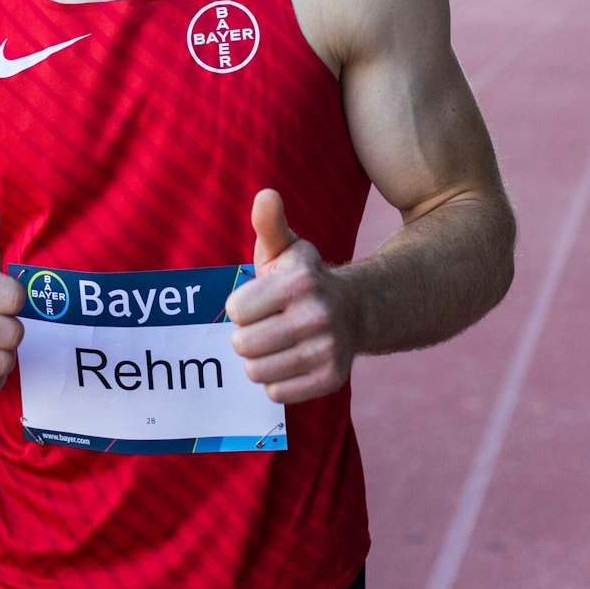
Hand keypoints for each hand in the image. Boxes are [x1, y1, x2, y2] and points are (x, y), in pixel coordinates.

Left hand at [225, 190, 354, 404]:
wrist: (354, 311)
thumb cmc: (304, 279)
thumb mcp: (285, 248)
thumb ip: (269, 223)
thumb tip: (266, 195)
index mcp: (300, 282)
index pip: (235, 311)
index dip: (241, 307)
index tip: (259, 300)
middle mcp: (318, 316)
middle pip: (243, 345)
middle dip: (247, 336)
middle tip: (266, 325)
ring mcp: (328, 350)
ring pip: (256, 372)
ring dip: (259, 360)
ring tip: (276, 343)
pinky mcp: (332, 379)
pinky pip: (276, 394)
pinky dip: (277, 381)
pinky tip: (290, 361)